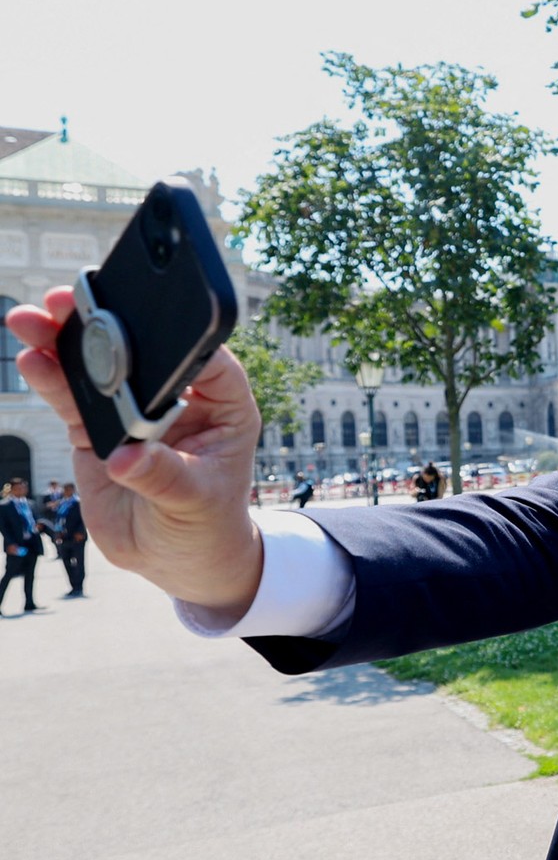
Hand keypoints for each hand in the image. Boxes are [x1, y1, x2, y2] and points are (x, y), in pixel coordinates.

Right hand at [7, 289, 264, 612]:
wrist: (175, 559)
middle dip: (105, 324)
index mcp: (224, 407)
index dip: (177, 336)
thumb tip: (127, 457)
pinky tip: (31, 360)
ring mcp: (134, 411)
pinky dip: (51, 378)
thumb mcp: (194, 502)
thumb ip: (162, 476)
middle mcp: (179, 400)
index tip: (144, 317)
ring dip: (65, 342)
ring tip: (31, 320)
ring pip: (100, 368)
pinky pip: (74, 397)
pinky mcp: (99, 430)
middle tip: (67, 301)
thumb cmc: (206, 525)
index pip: (206, 359)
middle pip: (143, 352)